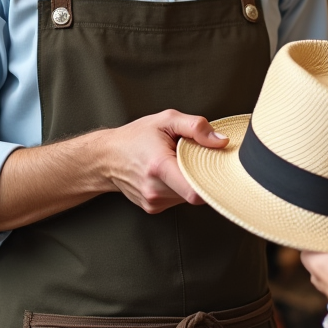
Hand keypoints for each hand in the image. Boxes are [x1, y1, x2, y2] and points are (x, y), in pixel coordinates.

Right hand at [101, 110, 227, 213]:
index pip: (195, 192)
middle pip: (195, 193)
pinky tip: (170, 174)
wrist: (106, 157)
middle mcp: (155, 190)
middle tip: (195, 159)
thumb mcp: (166, 120)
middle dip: (201, 177)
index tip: (217, 171)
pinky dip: (180, 188)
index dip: (212, 184)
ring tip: (178, 165)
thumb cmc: (135, 137)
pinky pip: (177, 200)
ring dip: (190, 183)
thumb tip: (221, 142)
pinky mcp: (153, 208)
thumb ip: (196, 127)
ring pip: (187, 198)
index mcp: (159, 167)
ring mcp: (153, 202)